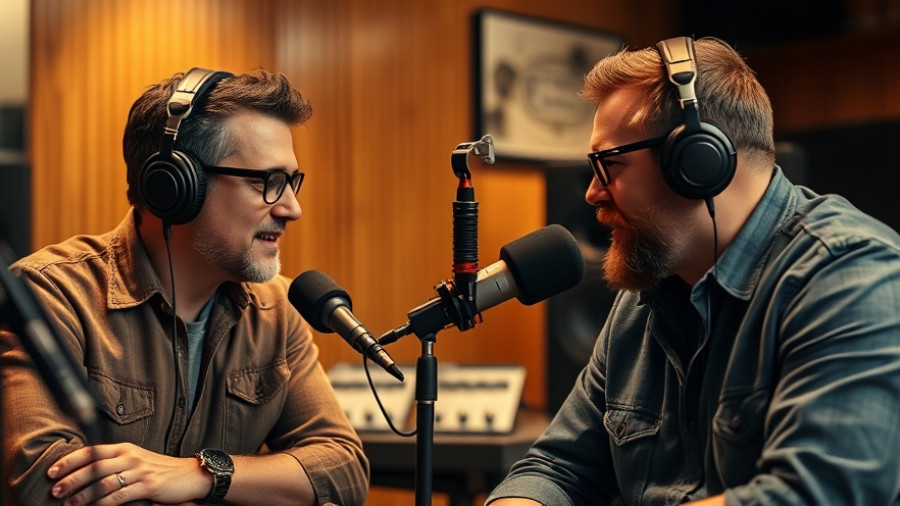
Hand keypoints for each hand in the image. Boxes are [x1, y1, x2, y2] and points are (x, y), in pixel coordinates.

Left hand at [47, 443, 210, 504]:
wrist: (189, 474)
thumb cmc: (160, 469)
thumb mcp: (136, 459)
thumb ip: (114, 462)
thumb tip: (85, 472)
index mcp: (124, 448)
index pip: (91, 452)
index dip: (70, 461)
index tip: (53, 471)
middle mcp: (130, 457)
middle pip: (94, 467)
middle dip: (72, 479)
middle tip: (55, 490)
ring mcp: (139, 471)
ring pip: (103, 483)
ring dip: (83, 495)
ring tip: (68, 503)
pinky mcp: (147, 486)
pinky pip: (118, 496)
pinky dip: (102, 504)